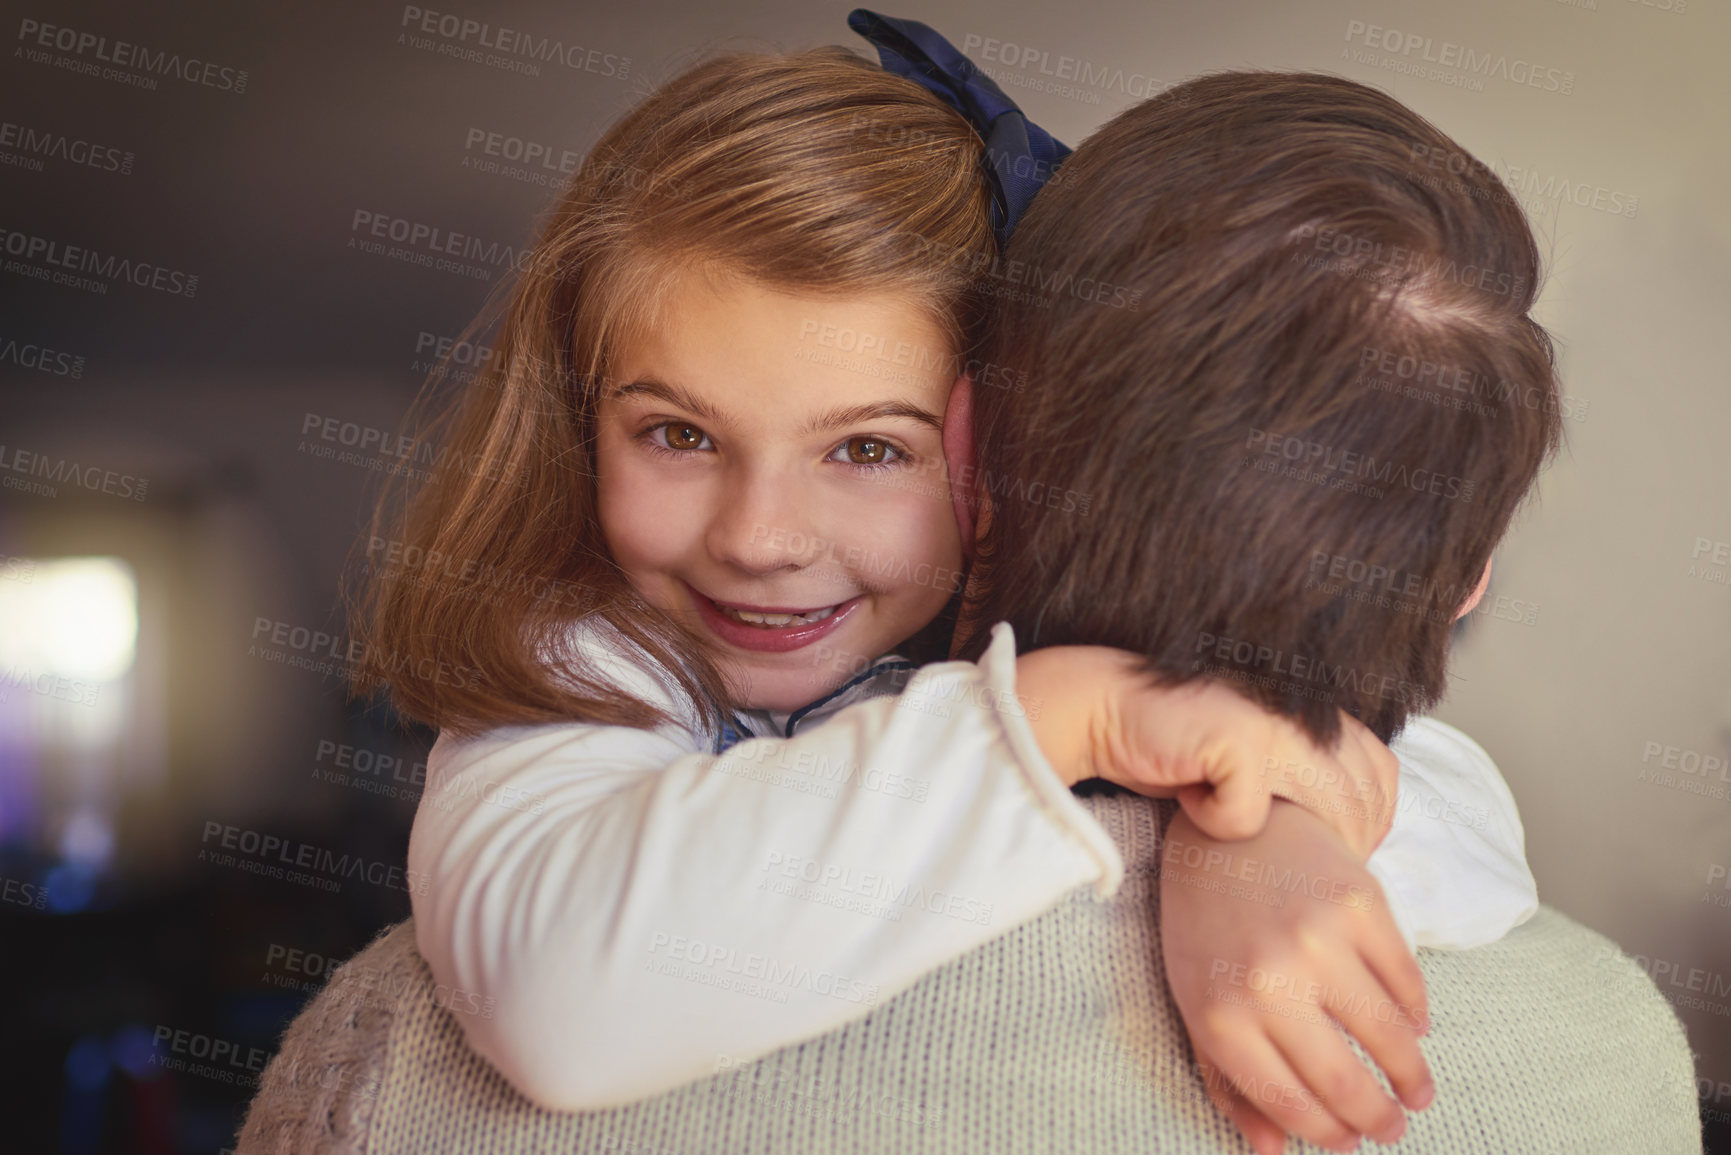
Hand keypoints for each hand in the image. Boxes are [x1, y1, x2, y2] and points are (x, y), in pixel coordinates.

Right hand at [1017, 646, 1396, 853]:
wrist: (1105, 707)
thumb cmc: (1176, 745)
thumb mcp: (1252, 756)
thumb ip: (1300, 775)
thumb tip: (1348, 836)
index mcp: (1313, 710)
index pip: (1381, 770)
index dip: (1372, 818)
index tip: (1342, 850)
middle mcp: (1301, 710)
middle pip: (1361, 794)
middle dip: (1340, 842)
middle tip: (1297, 863)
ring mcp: (1272, 722)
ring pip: (1323, 808)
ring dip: (1291, 842)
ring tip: (1247, 839)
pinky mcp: (1234, 741)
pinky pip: (1249, 816)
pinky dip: (1219, 826)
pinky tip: (1192, 805)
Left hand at [1160, 802, 1432, 1153]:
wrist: (1228, 830)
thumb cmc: (1206, 926)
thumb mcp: (1195, 1001)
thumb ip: (1228, 1081)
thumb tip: (1271, 1150)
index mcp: (1220, 1014)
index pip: (1290, 1101)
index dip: (1328, 1133)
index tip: (1350, 1143)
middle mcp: (1269, 981)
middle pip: (1343, 1080)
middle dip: (1377, 1117)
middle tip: (1393, 1129)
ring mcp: (1318, 940)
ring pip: (1388, 1036)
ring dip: (1411, 1076)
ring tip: (1416, 1093)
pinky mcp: (1359, 903)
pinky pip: (1406, 981)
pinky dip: (1416, 1013)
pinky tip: (1414, 1028)